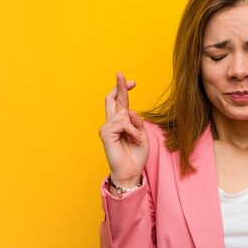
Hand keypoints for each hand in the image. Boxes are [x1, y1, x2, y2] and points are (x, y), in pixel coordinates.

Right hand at [98, 72, 148, 187]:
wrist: (131, 172)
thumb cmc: (136, 156)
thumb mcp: (142, 136)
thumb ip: (137, 123)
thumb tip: (130, 111)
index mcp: (121, 122)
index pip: (120, 102)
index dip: (124, 90)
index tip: (132, 81)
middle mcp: (111, 123)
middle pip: (111, 99)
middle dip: (118, 87)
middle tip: (121, 75)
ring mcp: (107, 128)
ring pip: (122, 114)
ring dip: (134, 127)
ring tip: (137, 139)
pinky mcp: (105, 134)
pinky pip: (123, 124)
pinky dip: (132, 131)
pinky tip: (134, 140)